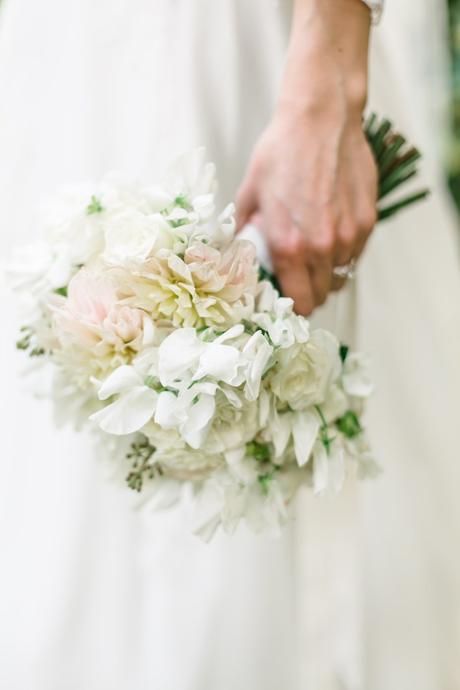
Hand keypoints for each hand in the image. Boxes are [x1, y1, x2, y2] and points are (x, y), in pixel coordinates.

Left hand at [235, 0, 376, 314]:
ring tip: (312, 248)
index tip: (284, 297)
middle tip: (296, 273)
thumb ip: (245, 235)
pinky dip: (343, 251)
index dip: (291, 305)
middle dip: (307, 291)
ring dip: (326, 272)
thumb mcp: (249, 196)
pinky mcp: (368, 221)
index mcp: (289, 246)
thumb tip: (241, 258)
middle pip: (321, 296)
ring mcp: (350, 235)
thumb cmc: (280, 154)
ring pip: (340, 276)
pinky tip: (330, 229)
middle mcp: (323, 247)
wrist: (321, 120)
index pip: (299, 303)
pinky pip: (355, 254)